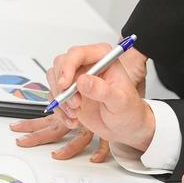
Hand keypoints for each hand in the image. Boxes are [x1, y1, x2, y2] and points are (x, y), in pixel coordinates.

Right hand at [10, 43, 147, 160]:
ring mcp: (77, 78)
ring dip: (61, 100)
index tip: (65, 85)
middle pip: (61, 64)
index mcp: (102, 58)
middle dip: (63, 86)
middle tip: (74, 104)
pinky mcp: (69, 92)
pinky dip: (60, 110)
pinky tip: (72, 120)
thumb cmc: (129, 111)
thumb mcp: (120, 102)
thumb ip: (103, 90)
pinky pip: (54, 96)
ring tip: (76, 113)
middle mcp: (87, 65)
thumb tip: (83, 81)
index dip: (67, 67)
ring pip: (54, 80)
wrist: (126, 128)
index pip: (78, 54)